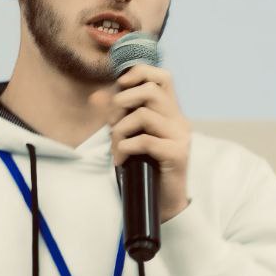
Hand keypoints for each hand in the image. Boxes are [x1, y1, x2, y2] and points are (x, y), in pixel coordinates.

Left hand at [106, 64, 191, 222]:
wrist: (162, 202)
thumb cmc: (145, 167)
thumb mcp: (129, 136)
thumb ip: (117, 115)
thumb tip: (95, 97)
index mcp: (170, 112)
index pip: (162, 77)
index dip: (140, 73)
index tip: (120, 84)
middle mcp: (179, 120)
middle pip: (150, 91)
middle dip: (122, 102)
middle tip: (113, 124)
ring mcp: (180, 137)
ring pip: (144, 115)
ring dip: (120, 130)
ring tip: (116, 147)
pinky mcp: (177, 154)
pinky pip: (146, 140)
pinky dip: (126, 147)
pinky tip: (123, 160)